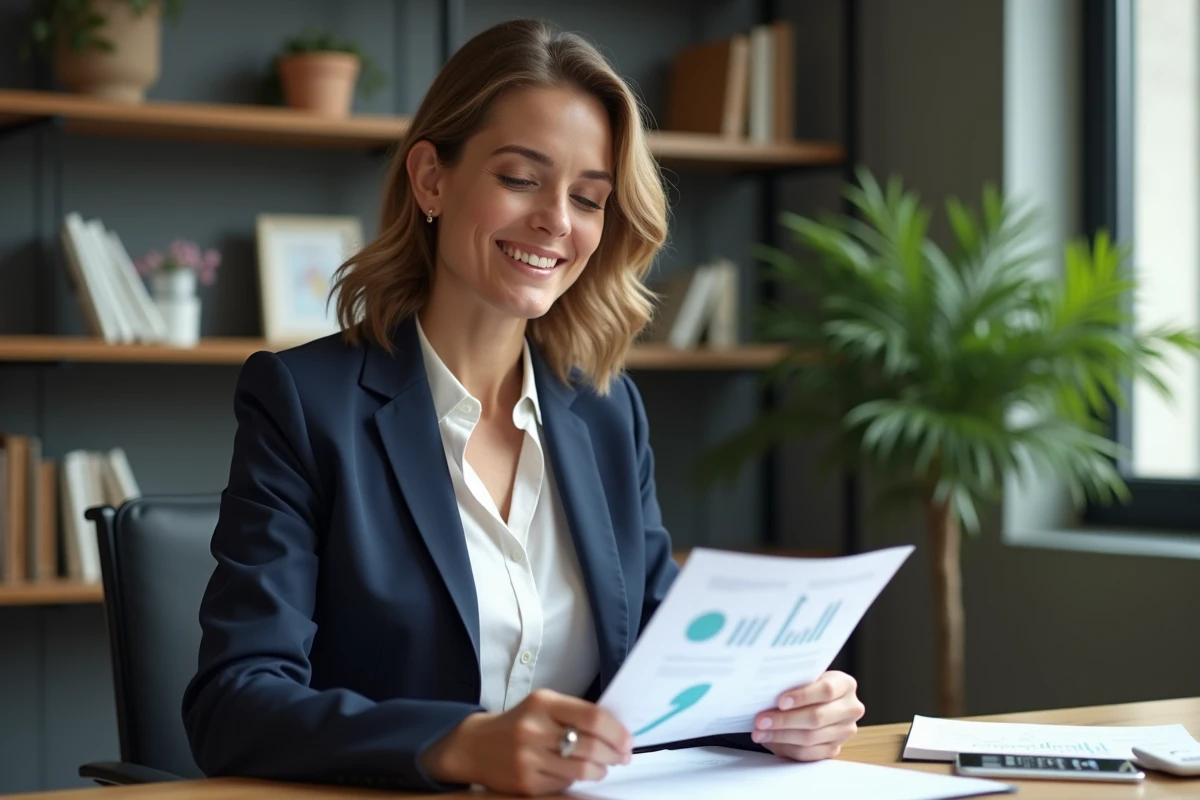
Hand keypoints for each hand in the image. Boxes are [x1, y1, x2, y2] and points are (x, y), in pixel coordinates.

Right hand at [420, 689, 633, 795]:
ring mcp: (529, 758)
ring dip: (601, 769)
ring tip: (604, 766)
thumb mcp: (543, 705)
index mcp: (542, 703)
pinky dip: (577, 779)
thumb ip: (575, 713)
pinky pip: (565, 784)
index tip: (627, 739)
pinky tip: (577, 773)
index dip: (616, 731)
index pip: (592, 717)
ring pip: (582, 769)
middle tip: (622, 756)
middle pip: (590, 746)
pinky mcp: (526, 783)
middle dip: (614, 753)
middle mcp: (534, 729)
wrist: (475, 746)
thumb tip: (615, 731)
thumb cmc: (519, 723)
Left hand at [751, 670, 864, 760]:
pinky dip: (787, 748)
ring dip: (781, 736)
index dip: (803, 696)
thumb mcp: (805, 677)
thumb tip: (766, 693)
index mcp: (845, 685)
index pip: (827, 690)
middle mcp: (850, 709)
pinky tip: (771, 741)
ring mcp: (845, 731)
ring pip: (811, 738)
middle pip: (817, 717)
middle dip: (785, 720)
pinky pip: (809, 753)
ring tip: (760, 732)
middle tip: (761, 720)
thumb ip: (794, 682)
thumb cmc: (806, 685)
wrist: (817, 700)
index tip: (780, 702)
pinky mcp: (834, 748)